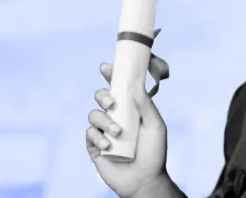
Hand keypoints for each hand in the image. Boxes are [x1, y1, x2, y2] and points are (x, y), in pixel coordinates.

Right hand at [86, 54, 170, 197]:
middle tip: (112, 103)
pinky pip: (89, 134)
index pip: (118, 88)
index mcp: (131, 109)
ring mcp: (104, 131)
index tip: (105, 67)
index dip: (111, 75)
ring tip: (117, 133)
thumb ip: (146, 105)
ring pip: (93, 115)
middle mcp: (116, 117)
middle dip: (103, 95)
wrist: (145, 179)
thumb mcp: (155, 125)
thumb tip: (135, 85)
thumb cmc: (154, 151)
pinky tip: (108, 145)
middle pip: (101, 97)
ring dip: (104, 121)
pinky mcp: (95, 146)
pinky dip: (98, 137)